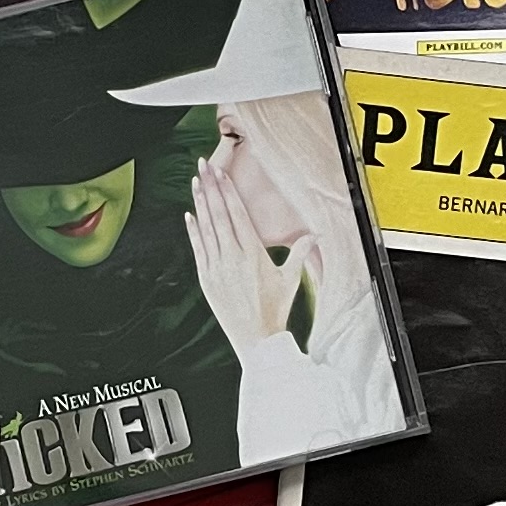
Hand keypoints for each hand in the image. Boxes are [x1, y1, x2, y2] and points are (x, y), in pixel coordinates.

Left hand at [186, 146, 307, 357]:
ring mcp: (217, 268)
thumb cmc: (275, 309)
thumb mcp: (290, 279)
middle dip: (211, 188)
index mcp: (254, 254)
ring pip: (206, 229)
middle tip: (203, 166)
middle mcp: (233, 258)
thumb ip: (299, 253)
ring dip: (200, 204)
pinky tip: (189, 214)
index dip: (228, 192)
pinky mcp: (206, 280)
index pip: (238, 215)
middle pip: (219, 215)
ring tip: (196, 182)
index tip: (221, 174)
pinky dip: (193, 231)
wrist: (257, 340)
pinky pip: (198, 250)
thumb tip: (316, 235)